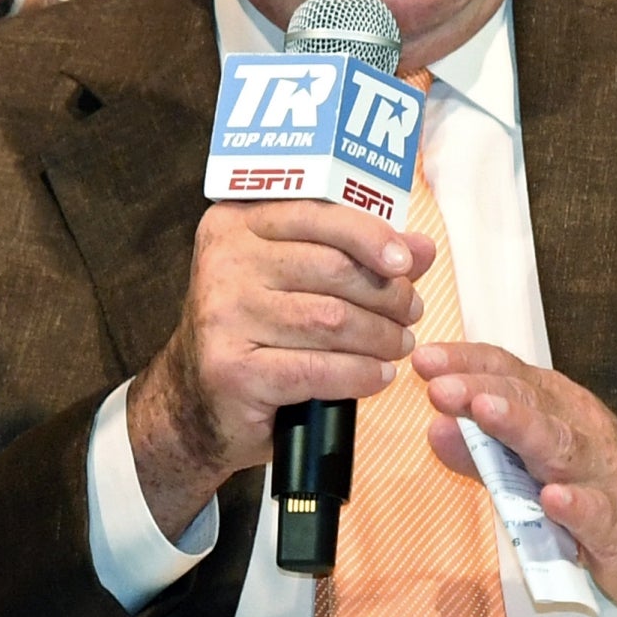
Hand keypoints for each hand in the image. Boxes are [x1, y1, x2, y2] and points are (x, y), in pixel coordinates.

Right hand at [126, 202, 433, 540]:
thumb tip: (422, 248)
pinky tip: (378, 377)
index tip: (405, 261)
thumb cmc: (255, 332)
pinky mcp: (233, 369)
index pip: (317, 215)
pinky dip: (360, 375)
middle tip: (410, 313)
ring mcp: (224, 316)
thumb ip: (355, 255)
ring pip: (332, 319)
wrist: (194, 402)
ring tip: (398, 345)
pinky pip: (318, 369)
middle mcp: (223, 262)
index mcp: (234, 224)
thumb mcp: (294, 280)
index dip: (371, 235)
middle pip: (332, 268)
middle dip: (386, 293)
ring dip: (381, 337)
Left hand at [410, 342, 616, 605]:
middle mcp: (579, 429)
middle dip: (482, 391)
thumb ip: (480, 451)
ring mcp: (602, 475)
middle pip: (529, 403)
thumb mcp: (533, 463)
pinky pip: (597, 512)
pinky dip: (575, 505)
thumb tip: (434, 427)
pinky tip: (552, 499)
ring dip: (522, 427)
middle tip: (441, 387)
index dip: (467, 365)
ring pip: (561, 446)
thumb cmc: (592, 484)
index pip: (508, 374)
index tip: (425, 360)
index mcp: (555, 407)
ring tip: (485, 413)